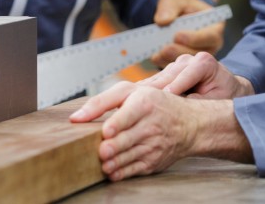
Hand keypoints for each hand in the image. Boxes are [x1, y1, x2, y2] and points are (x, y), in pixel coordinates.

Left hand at [69, 83, 247, 180]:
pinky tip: (112, 171)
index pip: (128, 115)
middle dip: (114, 147)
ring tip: (103, 164)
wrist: (189, 123)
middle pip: (127, 139)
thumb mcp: (130, 92)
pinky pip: (135, 169)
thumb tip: (76, 117)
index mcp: (144, 103)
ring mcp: (154, 145)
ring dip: (115, 162)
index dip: (117, 124)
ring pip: (130, 156)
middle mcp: (150, 125)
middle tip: (102, 152)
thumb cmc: (154, 104)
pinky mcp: (154, 161)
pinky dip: (122, 172)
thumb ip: (101, 102)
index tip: (106, 131)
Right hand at [140, 51, 253, 98]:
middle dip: (156, 90)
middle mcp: (188, 60)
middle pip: (169, 75)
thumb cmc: (224, 97)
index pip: (187, 74)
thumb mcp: (218, 101)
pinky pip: (154, 83)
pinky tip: (133, 101)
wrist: (226, 91)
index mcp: (204, 63)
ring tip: (133, 103)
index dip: (175, 86)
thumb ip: (200, 101)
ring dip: (145, 92)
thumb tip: (181, 105)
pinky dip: (144, 93)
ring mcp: (176, 65)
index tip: (165, 98)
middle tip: (140, 103)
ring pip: (158, 78)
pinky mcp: (167, 73)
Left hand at [149, 0, 224, 66]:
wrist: (175, 14)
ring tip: (157, 54)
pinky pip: (178, 68)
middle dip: (180, 51)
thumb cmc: (180, 5)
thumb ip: (169, 7)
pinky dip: (165, 63)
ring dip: (171, 59)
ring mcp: (199, 57)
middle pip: (199, 53)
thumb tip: (162, 21)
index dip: (194, 38)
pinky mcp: (187, 65)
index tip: (177, 36)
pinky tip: (154, 57)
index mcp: (215, 27)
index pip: (210, 36)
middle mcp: (210, 45)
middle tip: (164, 49)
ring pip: (188, 63)